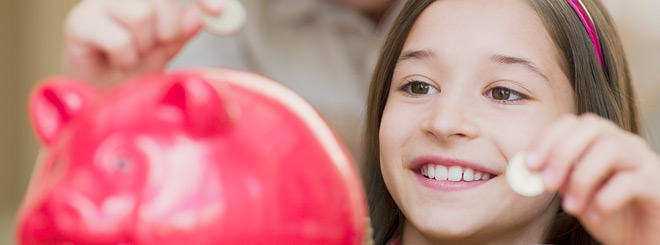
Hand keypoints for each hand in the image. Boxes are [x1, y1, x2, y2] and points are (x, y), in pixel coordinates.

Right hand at [64, 0, 224, 85]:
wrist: (100, 95)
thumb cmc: (132, 67)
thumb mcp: (166, 48)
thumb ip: (182, 30)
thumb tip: (202, 14)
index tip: (216, 10)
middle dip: (170, 28)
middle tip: (157, 45)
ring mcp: (96, 4)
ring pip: (141, 14)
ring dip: (144, 45)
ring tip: (133, 56)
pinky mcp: (78, 23)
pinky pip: (120, 38)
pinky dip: (126, 58)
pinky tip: (116, 62)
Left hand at [526, 113, 659, 243]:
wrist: (641, 238)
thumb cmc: (606, 211)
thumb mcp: (574, 192)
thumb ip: (556, 176)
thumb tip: (530, 169)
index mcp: (600, 139)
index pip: (571, 123)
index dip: (547, 139)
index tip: (528, 164)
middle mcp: (624, 142)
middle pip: (591, 126)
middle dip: (562, 154)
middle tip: (547, 185)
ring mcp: (643, 160)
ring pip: (609, 150)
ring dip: (581, 179)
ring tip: (570, 207)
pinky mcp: (656, 183)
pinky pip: (630, 181)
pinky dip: (605, 199)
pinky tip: (596, 217)